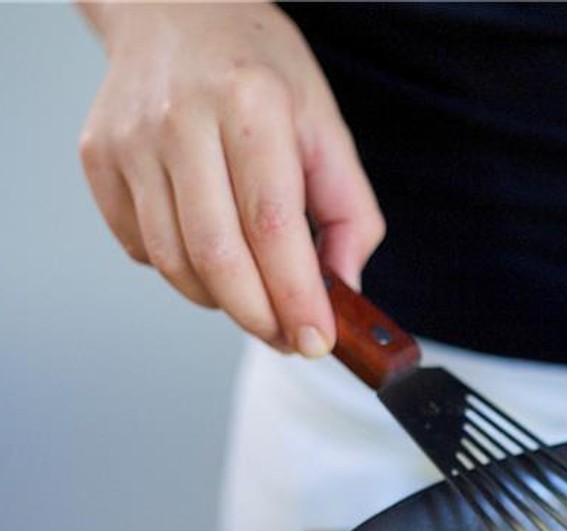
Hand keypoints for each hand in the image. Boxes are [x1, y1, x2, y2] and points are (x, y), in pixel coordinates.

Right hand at [77, 2, 382, 355]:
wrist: (175, 10)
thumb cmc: (261, 72)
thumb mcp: (326, 128)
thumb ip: (349, 213)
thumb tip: (342, 291)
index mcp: (251, 104)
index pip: (272, 228)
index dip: (295, 298)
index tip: (316, 341)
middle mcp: (182, 119)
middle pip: (218, 256)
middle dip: (260, 317)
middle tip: (289, 339)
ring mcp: (131, 139)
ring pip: (175, 262)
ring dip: (223, 302)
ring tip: (257, 303)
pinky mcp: (98, 157)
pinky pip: (142, 248)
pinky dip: (183, 272)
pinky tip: (212, 258)